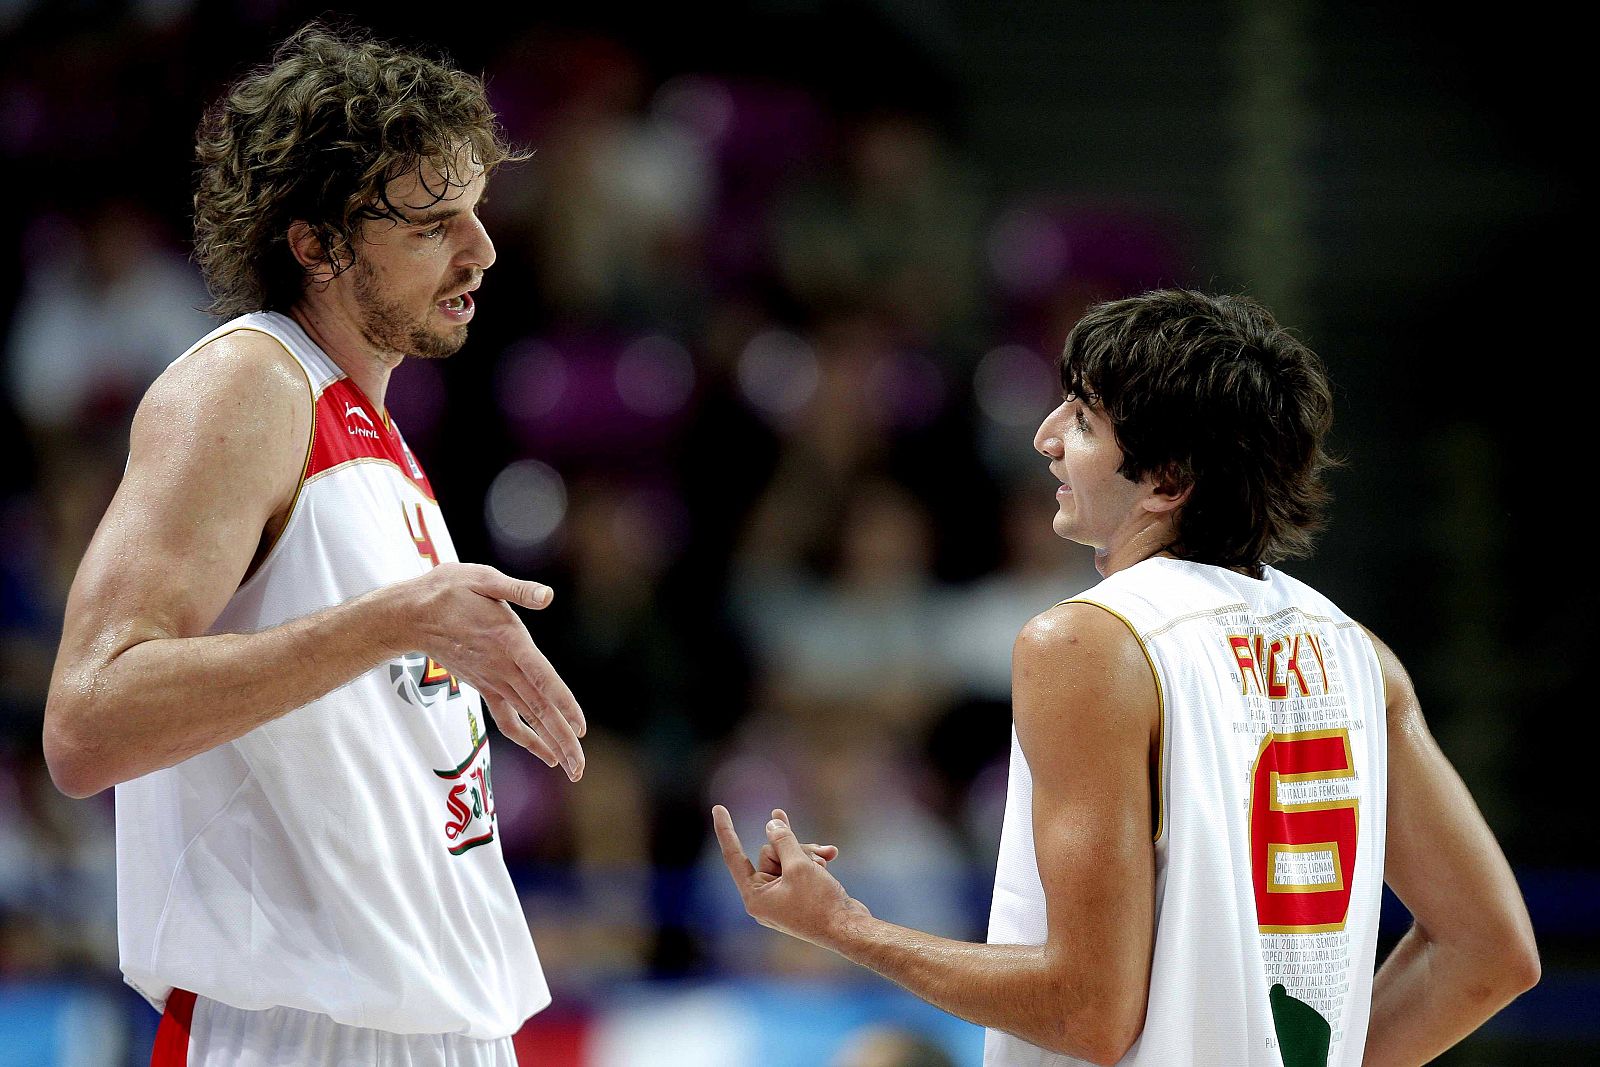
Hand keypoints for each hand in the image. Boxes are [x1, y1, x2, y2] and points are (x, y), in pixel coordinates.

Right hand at [405, 563, 585, 780]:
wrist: (412, 614)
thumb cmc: (449, 590)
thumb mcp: (483, 579)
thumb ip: (517, 589)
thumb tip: (546, 595)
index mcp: (510, 642)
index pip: (542, 678)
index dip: (563, 703)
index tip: (580, 728)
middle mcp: (504, 668)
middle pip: (539, 709)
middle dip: (561, 739)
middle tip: (580, 770)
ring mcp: (494, 680)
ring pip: (528, 718)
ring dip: (551, 743)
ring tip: (572, 768)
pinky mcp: (485, 685)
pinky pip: (508, 718)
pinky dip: (527, 736)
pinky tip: (545, 752)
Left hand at [712, 805, 865, 947]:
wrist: (849, 929)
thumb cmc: (820, 903)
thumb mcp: (799, 866)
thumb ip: (783, 841)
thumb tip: (771, 825)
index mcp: (755, 896)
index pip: (734, 856)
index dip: (726, 830)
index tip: (717, 808)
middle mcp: (765, 897)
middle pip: (769, 853)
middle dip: (793, 848)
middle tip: (812, 856)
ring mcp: (781, 896)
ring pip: (787, 858)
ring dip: (807, 854)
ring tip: (826, 858)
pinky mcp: (798, 894)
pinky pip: (799, 868)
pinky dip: (813, 861)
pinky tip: (830, 855)